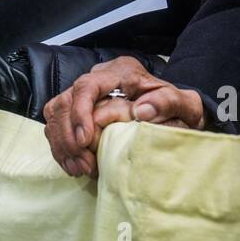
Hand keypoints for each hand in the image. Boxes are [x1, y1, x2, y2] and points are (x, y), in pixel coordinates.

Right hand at [43, 57, 202, 177]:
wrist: (176, 111)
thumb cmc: (178, 107)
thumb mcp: (183, 103)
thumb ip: (167, 102)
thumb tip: (141, 111)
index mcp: (120, 72)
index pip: (87, 86)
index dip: (81, 113)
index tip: (86, 140)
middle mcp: (98, 78)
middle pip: (65, 101)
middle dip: (69, 136)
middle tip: (85, 164)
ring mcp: (85, 93)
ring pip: (56, 112)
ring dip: (62, 143)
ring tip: (80, 168)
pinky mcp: (78, 108)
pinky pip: (56, 124)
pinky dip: (61, 146)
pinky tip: (74, 165)